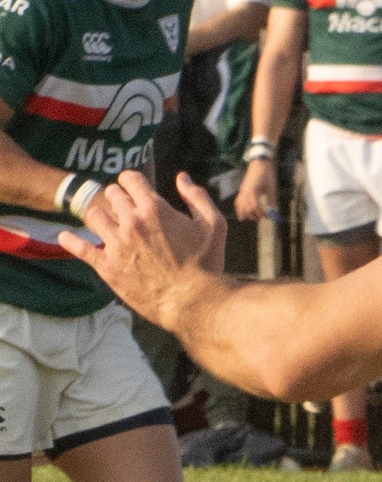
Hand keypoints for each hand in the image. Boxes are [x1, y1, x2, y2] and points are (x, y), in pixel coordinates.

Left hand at [57, 169, 225, 325]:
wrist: (193, 304)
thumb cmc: (207, 266)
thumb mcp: (214, 226)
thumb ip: (197, 197)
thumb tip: (182, 178)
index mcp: (154, 208)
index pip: (129, 178)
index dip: (133, 183)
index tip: (136, 192)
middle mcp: (131, 221)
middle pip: (111, 194)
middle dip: (119, 199)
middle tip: (126, 211)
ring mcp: (116, 244)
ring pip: (94, 215)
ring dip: (101, 217)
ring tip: (108, 226)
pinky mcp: (107, 266)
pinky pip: (80, 248)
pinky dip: (71, 241)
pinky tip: (67, 237)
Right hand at [234, 158, 276, 223]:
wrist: (259, 163)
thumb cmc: (267, 174)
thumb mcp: (272, 188)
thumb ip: (272, 200)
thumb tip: (274, 212)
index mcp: (253, 191)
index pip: (255, 207)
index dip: (261, 214)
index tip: (268, 216)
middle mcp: (246, 191)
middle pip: (246, 208)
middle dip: (254, 215)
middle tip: (262, 217)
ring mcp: (242, 190)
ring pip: (240, 205)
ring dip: (246, 213)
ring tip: (253, 218)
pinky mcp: (242, 189)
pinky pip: (238, 201)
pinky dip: (239, 208)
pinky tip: (242, 215)